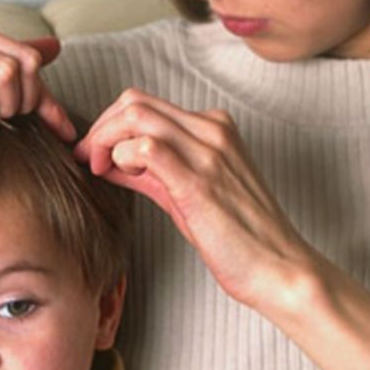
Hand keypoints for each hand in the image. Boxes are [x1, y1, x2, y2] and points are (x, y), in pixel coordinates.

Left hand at [75, 89, 318, 314]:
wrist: (279, 269)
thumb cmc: (240, 238)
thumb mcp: (190, 194)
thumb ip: (154, 172)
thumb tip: (113, 161)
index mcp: (214, 128)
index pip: (147, 104)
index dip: (111, 125)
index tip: (97, 154)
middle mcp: (212, 131)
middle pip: (135, 101)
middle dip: (100, 127)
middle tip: (89, 160)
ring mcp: (208, 152)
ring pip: (136, 115)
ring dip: (104, 140)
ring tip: (100, 169)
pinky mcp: (199, 181)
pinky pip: (146, 148)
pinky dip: (121, 158)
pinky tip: (120, 178)